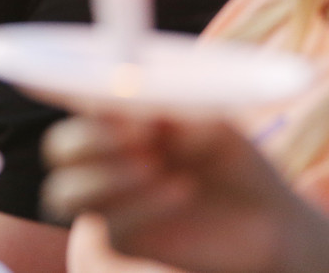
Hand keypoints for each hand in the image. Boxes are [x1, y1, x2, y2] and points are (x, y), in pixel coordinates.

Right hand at [40, 113, 296, 272]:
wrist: (268, 220)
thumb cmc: (233, 160)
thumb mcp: (208, 123)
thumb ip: (171, 110)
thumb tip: (136, 106)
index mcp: (114, 120)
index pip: (70, 101)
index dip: (61, 88)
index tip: (89, 88)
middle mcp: (104, 159)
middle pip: (59, 148)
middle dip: (90, 138)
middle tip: (135, 133)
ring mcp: (110, 202)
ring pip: (66, 192)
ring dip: (107, 176)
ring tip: (156, 165)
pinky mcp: (125, 240)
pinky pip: (111, 225)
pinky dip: (143, 203)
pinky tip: (182, 188)